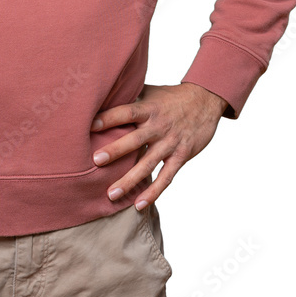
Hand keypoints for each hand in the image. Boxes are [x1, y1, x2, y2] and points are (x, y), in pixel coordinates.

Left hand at [89, 81, 227, 208]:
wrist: (205, 101)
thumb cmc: (171, 96)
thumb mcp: (151, 92)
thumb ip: (130, 96)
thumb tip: (103, 96)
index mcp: (149, 108)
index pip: (126, 112)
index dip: (109, 118)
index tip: (90, 125)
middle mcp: (158, 126)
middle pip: (135, 139)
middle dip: (116, 150)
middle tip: (95, 161)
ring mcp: (170, 143)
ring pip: (148, 164)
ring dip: (129, 180)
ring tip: (111, 194)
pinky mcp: (181, 156)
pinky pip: (166, 177)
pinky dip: (153, 192)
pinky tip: (138, 204)